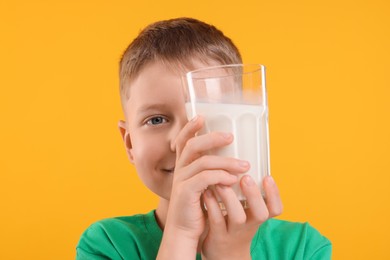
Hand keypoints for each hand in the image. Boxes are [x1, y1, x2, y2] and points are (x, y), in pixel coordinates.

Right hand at [158, 116, 249, 258]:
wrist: (185, 230)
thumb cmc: (198, 207)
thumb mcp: (203, 185)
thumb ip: (210, 172)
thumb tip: (232, 159)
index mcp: (183, 166)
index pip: (183, 141)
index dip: (190, 127)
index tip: (202, 117)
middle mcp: (180, 169)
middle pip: (192, 145)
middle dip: (212, 138)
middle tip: (231, 137)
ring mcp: (181, 180)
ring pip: (203, 161)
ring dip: (226, 161)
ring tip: (245, 166)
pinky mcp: (186, 192)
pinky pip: (205, 178)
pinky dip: (221, 176)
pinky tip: (233, 180)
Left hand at [201, 175, 282, 259]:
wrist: (224, 255)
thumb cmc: (236, 225)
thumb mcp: (248, 213)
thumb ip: (249, 193)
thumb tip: (247, 163)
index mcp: (258, 216)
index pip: (276, 208)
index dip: (274, 194)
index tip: (268, 176)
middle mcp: (250, 225)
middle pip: (260, 213)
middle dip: (254, 194)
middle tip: (246, 177)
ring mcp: (234, 231)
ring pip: (237, 217)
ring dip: (229, 198)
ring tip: (222, 182)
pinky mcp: (217, 235)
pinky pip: (216, 220)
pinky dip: (212, 205)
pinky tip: (207, 191)